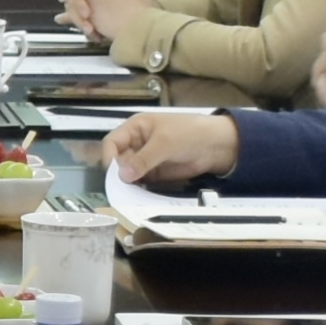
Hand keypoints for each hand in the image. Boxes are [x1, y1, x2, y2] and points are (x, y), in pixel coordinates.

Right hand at [105, 109, 237, 186]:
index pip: (112, 142)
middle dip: (118, 173)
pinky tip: (137, 196)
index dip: (109, 156)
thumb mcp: (164, 143)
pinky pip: (140, 182)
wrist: (216, 145)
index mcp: (135, 128)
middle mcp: (137, 143)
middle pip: (118, 160)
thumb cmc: (189, 133)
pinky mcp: (154, 174)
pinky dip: (137, 189)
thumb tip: (122, 176)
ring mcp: (145, 160)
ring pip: (127, 173)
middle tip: (122, 187)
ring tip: (128, 194)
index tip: (112, 173)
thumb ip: (143, 159)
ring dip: (127, 183)